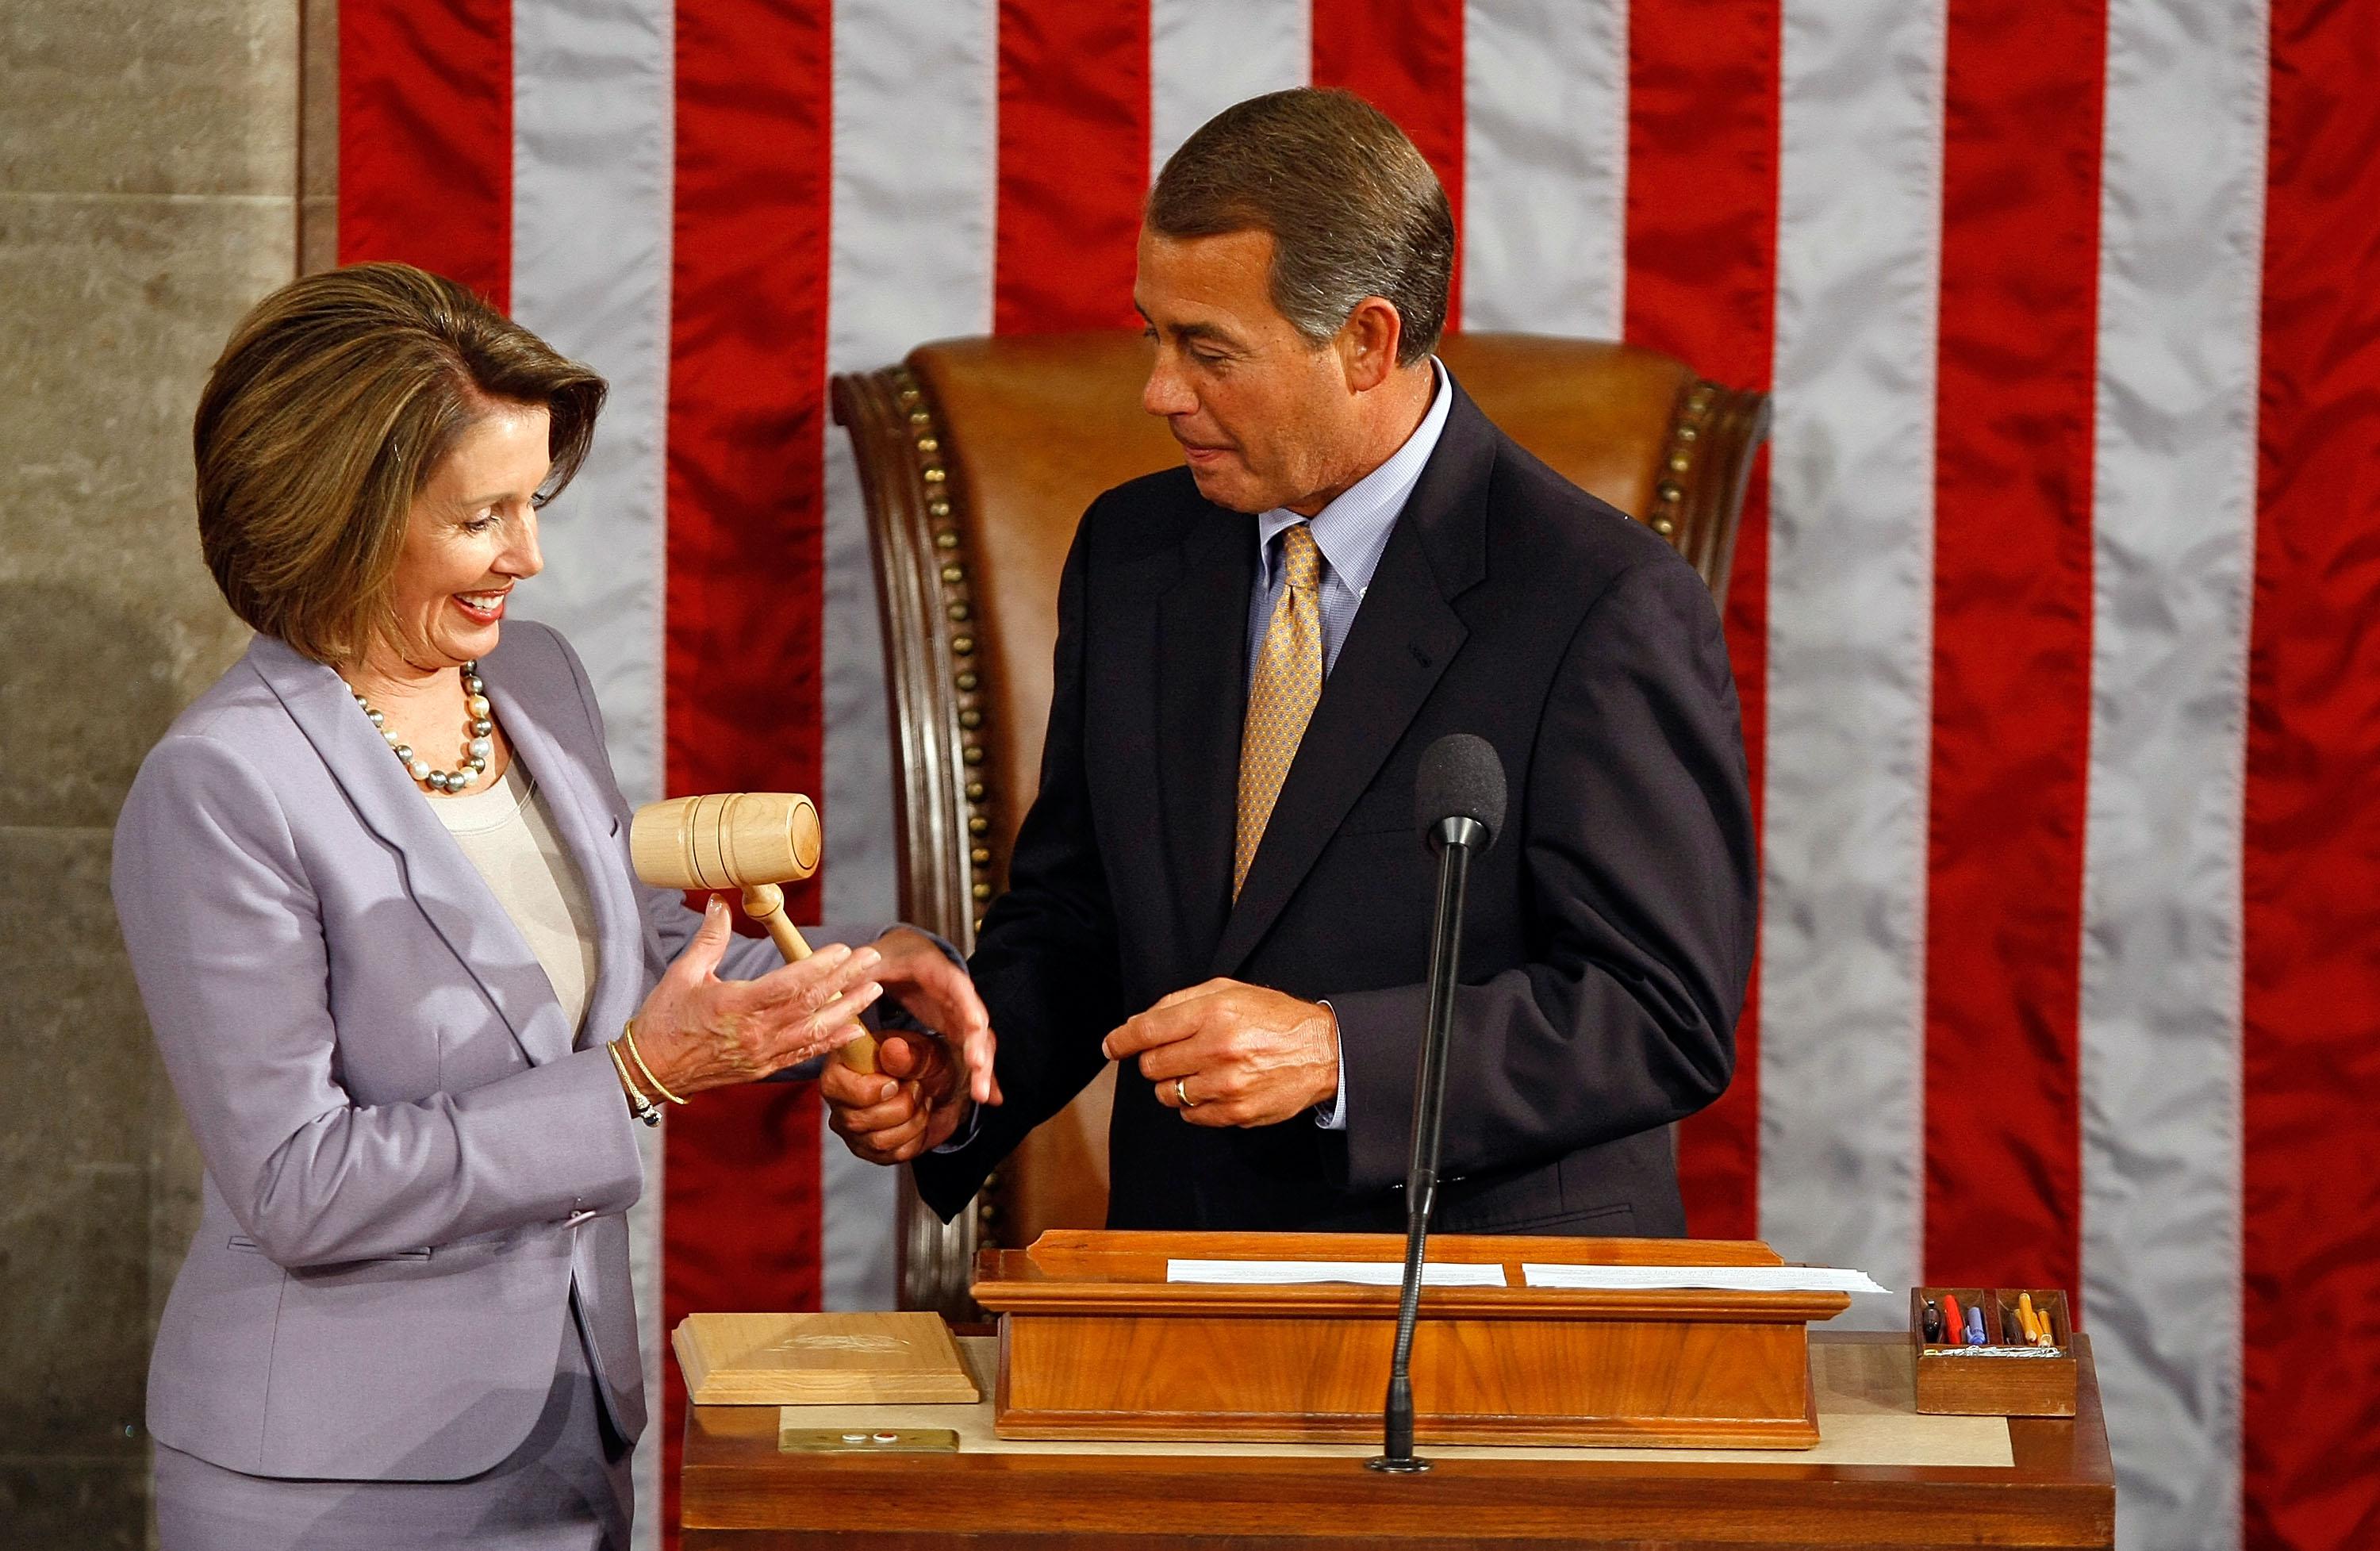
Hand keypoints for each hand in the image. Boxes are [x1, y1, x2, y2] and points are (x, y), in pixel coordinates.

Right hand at [628, 898, 882, 1097]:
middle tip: (873, 960)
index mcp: (735, 1005)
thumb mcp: (683, 973)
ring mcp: (762, 1054)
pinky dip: (832, 1042)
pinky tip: (854, 1029)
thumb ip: (710, 938)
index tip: (844, 950)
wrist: (651, 1070)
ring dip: (849, 1010)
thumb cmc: (664, 1019)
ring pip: (816, 1032)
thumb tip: (720, 901)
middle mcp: (755, 1032)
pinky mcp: (763, 1068)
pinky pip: (805, 1055)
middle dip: (846, 980)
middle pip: (811, 1004)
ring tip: (874, 990)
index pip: (788, 984)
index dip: (820, 968)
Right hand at [823, 1030, 976, 1163]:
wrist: (945, 1089)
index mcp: (842, 1066)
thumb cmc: (926, 1065)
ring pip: (878, 1141)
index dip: (870, 1090)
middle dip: (902, 1106)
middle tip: (917, 1087)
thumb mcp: (928, 1052)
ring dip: (913, 1121)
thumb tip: (893, 1050)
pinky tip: (918, 1119)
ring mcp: (852, 1128)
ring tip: (920, 1102)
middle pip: (857, 1120)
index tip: (896, 1082)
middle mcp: (840, 1100)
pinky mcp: (869, 1150)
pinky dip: (917, 1138)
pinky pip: (893, 1155)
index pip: (834, 1087)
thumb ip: (911, 1054)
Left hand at [867, 928, 999, 1106]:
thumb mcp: (871, 963)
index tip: (976, 1026)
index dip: (968, 1006)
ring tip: (983, 1097)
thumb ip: (860, 976)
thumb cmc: (890, 958)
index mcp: (937, 972)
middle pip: (975, 1020)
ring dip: (982, 1068)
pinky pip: (972, 1052)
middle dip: (980, 1047)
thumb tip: (841, 989)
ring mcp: (959, 1013)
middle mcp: (957, 993)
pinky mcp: (956, 1029)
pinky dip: (980, 1073)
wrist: (905, 956)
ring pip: (978, 1040)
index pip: (958, 987)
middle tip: (978, 1073)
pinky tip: (991, 1097)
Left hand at [1102, 978, 1338, 1127]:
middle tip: (1176, 1054)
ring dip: (1175, 1084)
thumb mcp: (1230, 991)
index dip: (1121, 1040)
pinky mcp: (1236, 1112)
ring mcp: (1227, 1084)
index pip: (1148, 1030)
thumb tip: (1138, 1023)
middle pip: (1153, 1066)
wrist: (1323, 1052)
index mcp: (1214, 1012)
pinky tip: (1214, 1088)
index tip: (1110, 1047)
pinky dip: (1194, 1104)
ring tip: (1199, 1072)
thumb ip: (1181, 1002)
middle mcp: (1218, 1048)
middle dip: (1156, 1060)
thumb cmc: (1274, 1019)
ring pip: (1168, 1094)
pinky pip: (1191, 1116)